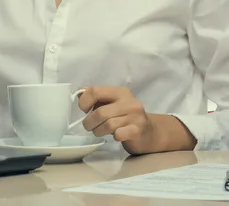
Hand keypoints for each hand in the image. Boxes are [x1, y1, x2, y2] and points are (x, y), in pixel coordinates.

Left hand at [78, 86, 196, 154]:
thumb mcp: (111, 103)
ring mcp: (135, 116)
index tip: (83, 110)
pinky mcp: (138, 130)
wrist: (149, 132)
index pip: (96, 91)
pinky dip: (113, 136)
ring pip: (108, 125)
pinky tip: (115, 136)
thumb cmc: (125, 117)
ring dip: (99, 131)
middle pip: (100, 112)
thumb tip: (79, 93)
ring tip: (100, 131)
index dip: (84, 101)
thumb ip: (96, 97)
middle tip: (89, 126)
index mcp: (120, 92)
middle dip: (89, 122)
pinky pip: (119, 134)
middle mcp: (129, 101)